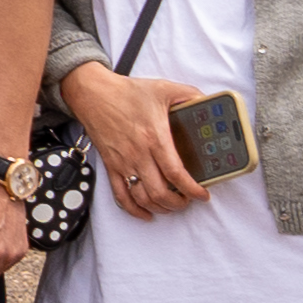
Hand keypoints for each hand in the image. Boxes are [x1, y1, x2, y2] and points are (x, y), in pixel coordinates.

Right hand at [58, 65, 203, 217]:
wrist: (92, 93)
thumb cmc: (127, 92)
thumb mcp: (164, 88)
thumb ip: (190, 95)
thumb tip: (210, 102)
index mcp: (154, 138)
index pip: (176, 174)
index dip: (192, 190)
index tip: (202, 195)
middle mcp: (138, 154)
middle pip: (159, 193)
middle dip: (178, 203)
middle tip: (188, 200)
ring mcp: (123, 162)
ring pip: (142, 198)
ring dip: (160, 208)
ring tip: (171, 204)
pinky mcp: (111, 166)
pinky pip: (121, 195)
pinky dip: (134, 210)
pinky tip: (146, 213)